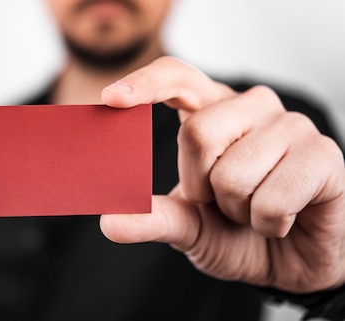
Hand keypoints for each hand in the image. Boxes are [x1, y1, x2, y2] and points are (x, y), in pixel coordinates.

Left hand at [99, 56, 344, 293]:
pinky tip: (283, 220)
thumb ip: (151, 218)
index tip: (111, 99)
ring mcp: (291, 126)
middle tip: (222, 202)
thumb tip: (109, 222)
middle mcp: (251, 107)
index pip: (177, 77)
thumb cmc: (237, 233)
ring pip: (233, 173)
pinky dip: (269, 224)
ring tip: (255, 211)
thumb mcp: (187, 226)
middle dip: (199, 186)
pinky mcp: (324, 155)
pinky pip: (273, 198)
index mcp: (212, 111)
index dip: (144, 83)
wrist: (293, 262)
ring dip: (237, 211)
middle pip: (196, 133)